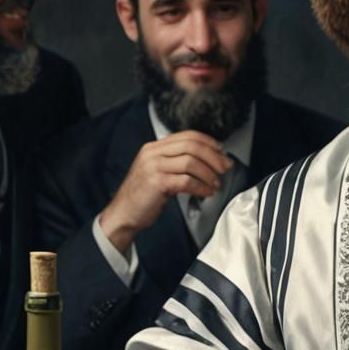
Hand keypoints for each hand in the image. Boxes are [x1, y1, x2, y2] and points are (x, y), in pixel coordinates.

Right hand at [98, 131, 232, 253]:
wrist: (124, 213)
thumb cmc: (145, 195)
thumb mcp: (159, 171)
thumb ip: (178, 161)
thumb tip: (210, 159)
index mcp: (154, 147)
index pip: (188, 136)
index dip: (209, 142)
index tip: (222, 151)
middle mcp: (152, 153)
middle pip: (192, 146)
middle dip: (214, 157)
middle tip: (225, 168)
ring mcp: (153, 166)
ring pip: (191, 162)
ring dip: (209, 174)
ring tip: (215, 184)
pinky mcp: (156, 182)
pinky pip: (187, 181)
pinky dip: (201, 187)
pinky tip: (206, 193)